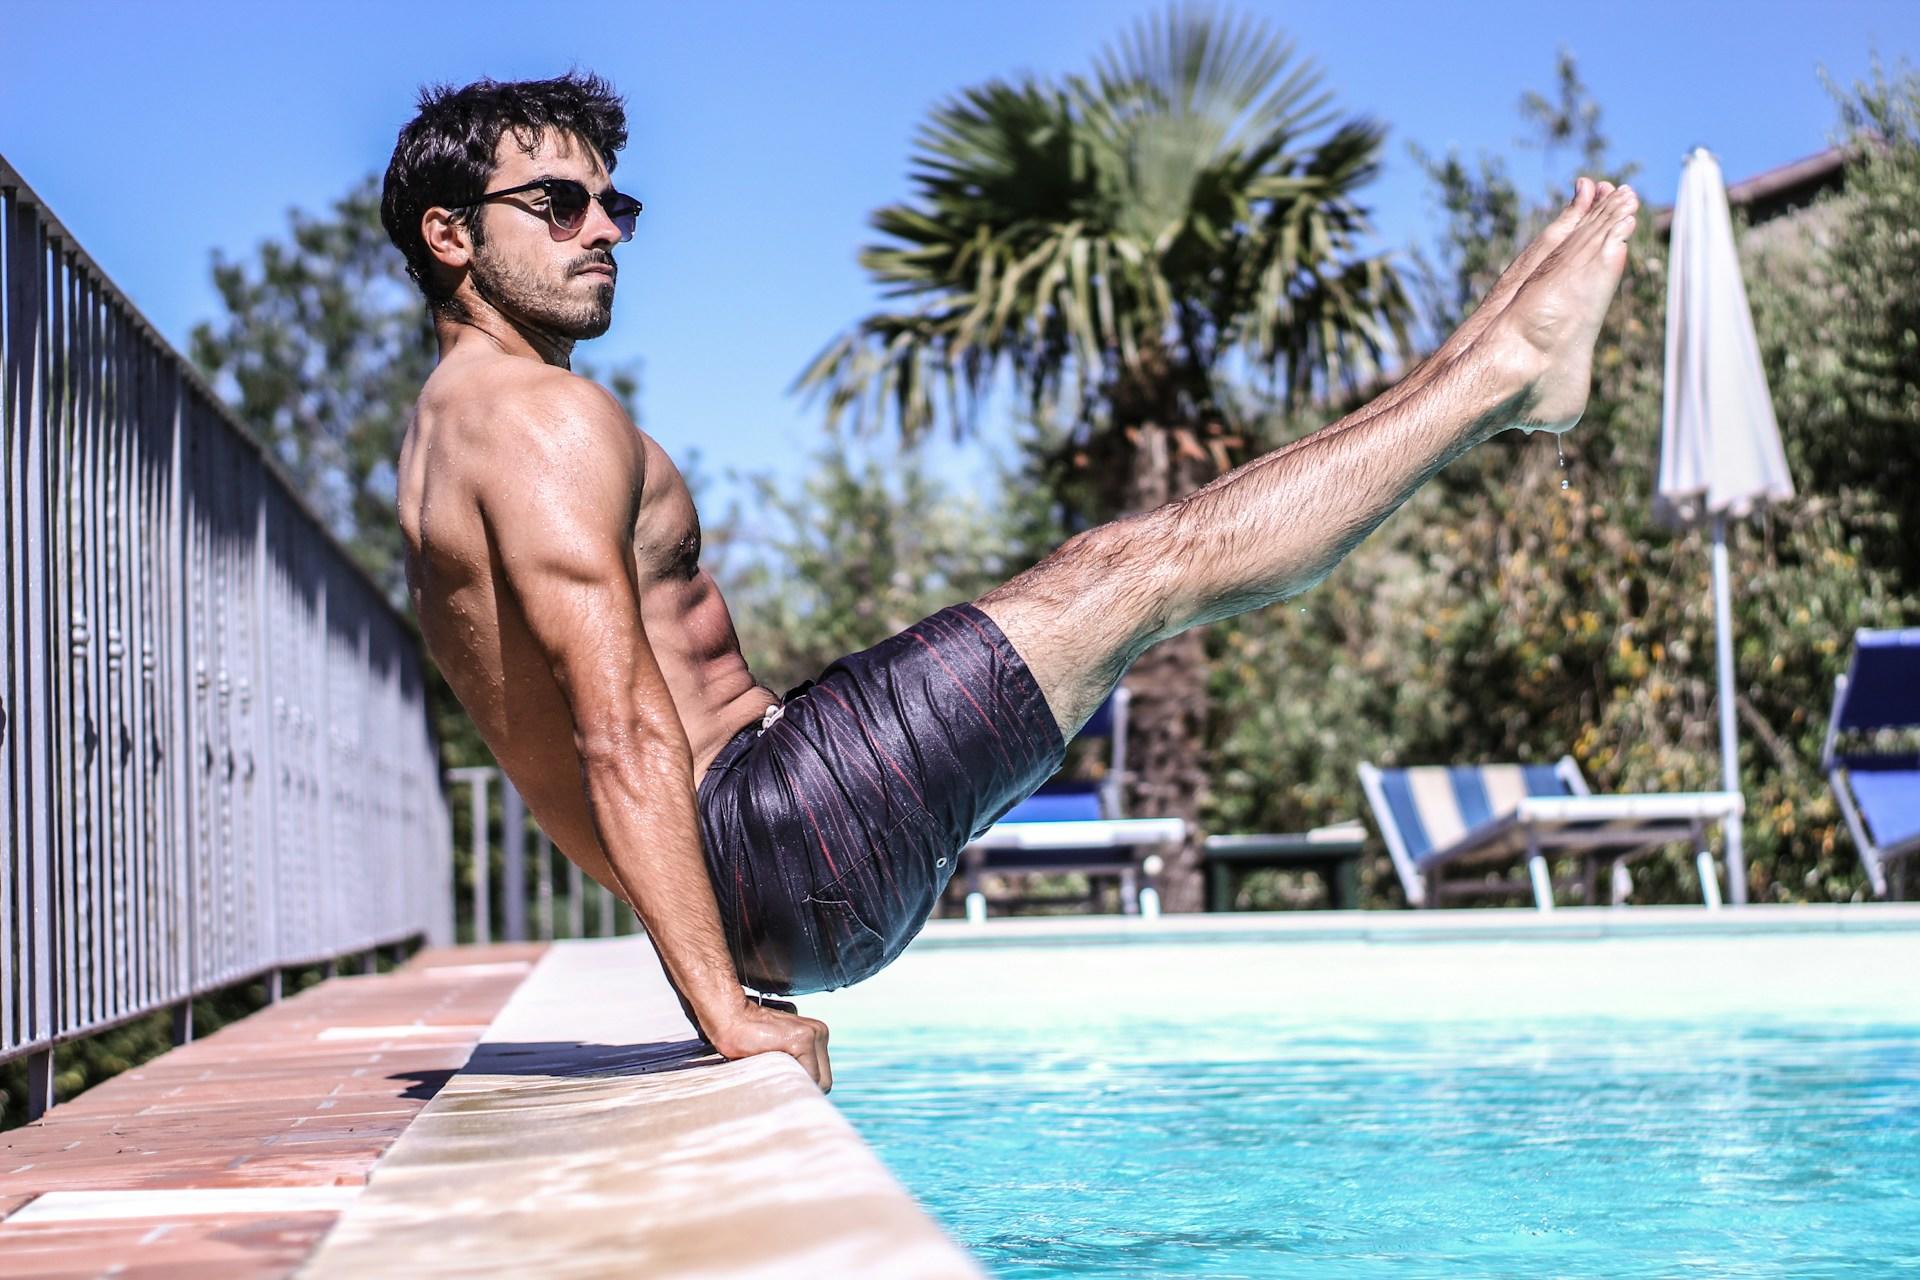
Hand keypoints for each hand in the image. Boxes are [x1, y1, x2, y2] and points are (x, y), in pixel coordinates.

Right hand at [703, 1001, 832, 1092]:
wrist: (731, 1018)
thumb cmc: (747, 1041)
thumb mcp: (779, 1054)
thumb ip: (795, 1067)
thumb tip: (801, 1101)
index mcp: (817, 1035)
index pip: (822, 1077)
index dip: (805, 1088)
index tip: (787, 1092)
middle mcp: (820, 1033)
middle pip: (825, 1081)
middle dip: (804, 1090)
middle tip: (780, 1089)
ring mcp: (814, 1034)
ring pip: (818, 1080)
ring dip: (797, 1085)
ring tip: (774, 1076)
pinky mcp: (803, 1039)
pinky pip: (808, 1075)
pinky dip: (792, 1080)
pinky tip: (773, 1072)